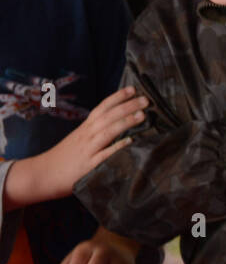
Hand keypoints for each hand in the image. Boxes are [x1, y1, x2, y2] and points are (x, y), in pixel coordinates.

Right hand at [2, 86, 147, 208]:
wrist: (42, 174)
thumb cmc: (64, 157)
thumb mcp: (79, 140)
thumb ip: (96, 132)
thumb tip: (117, 124)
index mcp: (85, 128)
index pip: (102, 108)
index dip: (117, 98)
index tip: (132, 89)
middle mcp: (86, 135)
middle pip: (108, 117)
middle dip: (127, 106)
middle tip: (146, 99)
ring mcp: (87, 150)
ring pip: (107, 132)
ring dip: (125, 122)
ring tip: (142, 115)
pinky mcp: (88, 165)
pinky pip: (104, 155)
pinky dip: (116, 147)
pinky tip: (130, 142)